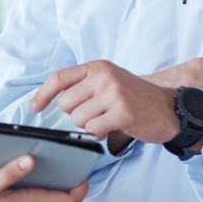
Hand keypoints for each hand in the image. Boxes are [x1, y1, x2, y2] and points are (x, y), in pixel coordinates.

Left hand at [32, 60, 179, 144]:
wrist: (167, 108)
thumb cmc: (135, 97)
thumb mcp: (109, 80)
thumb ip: (84, 85)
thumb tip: (51, 99)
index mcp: (98, 67)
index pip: (59, 78)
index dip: (43, 95)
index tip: (35, 107)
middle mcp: (104, 76)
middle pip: (65, 104)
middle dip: (76, 115)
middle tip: (95, 114)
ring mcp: (113, 93)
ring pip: (78, 119)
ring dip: (90, 125)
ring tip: (107, 119)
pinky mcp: (122, 112)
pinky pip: (93, 130)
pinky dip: (100, 133)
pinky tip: (114, 126)